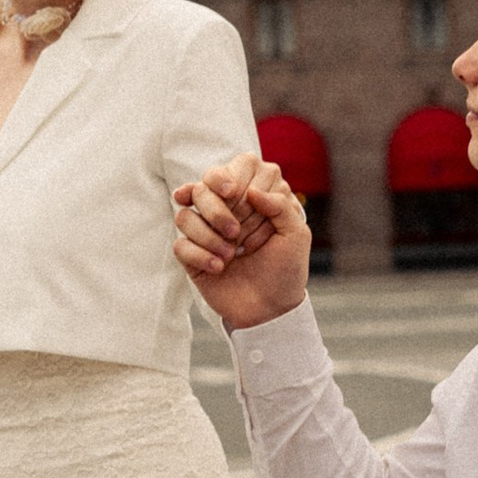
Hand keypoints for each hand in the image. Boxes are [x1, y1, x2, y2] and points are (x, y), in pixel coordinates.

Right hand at [174, 155, 309, 329]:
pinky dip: (199, 256)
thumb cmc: (286, 269)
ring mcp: (205, 231)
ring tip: (231, 255)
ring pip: (184, 215)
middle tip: (235, 232)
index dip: (230, 176)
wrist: (270, 309)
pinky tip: (219, 268)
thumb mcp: (296, 235)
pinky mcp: (191, 255)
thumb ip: (281, 206)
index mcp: (252, 198)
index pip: (235, 168)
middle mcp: (226, 209)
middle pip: (202, 187)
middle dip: (215, 209)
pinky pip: (180, 244)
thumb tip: (251, 191)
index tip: (236, 194)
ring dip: (207, 236)